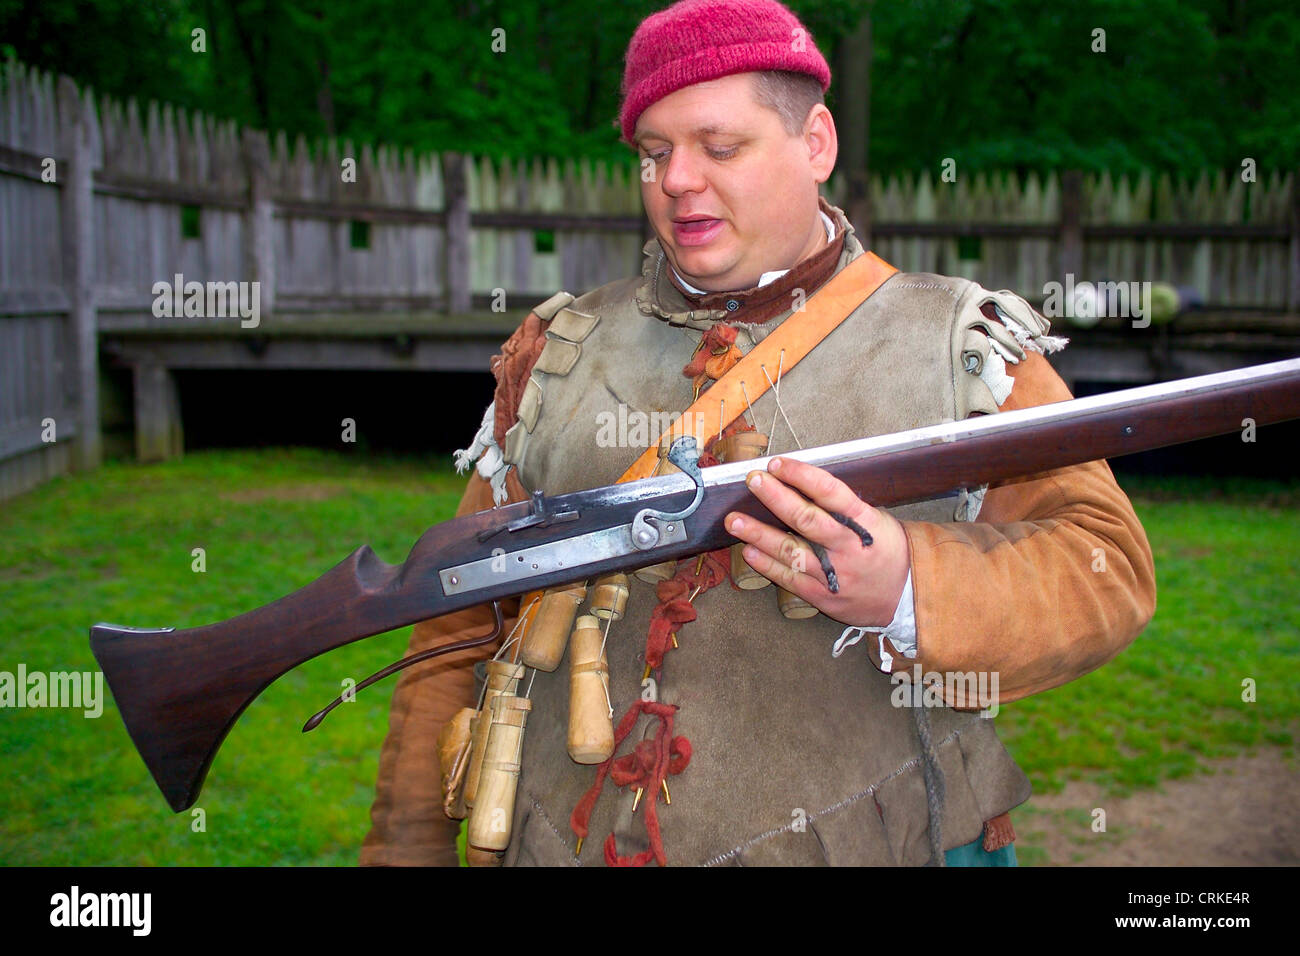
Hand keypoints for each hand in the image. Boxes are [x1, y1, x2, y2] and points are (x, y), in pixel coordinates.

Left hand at [725, 456, 911, 626]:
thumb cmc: (888, 551)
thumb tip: (803, 484)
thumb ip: (844, 507)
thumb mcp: (877, 520)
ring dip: (759, 534)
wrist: (908, 596)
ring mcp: (833, 574)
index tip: (778, 463)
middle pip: (806, 519)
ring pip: (791, 551)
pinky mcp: (823, 596)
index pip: (830, 492)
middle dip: (776, 497)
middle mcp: (847, 547)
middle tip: (753, 481)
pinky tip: (749, 551)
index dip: (801, 475)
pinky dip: (767, 565)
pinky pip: (790, 579)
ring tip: (734, 521)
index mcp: (864, 523)